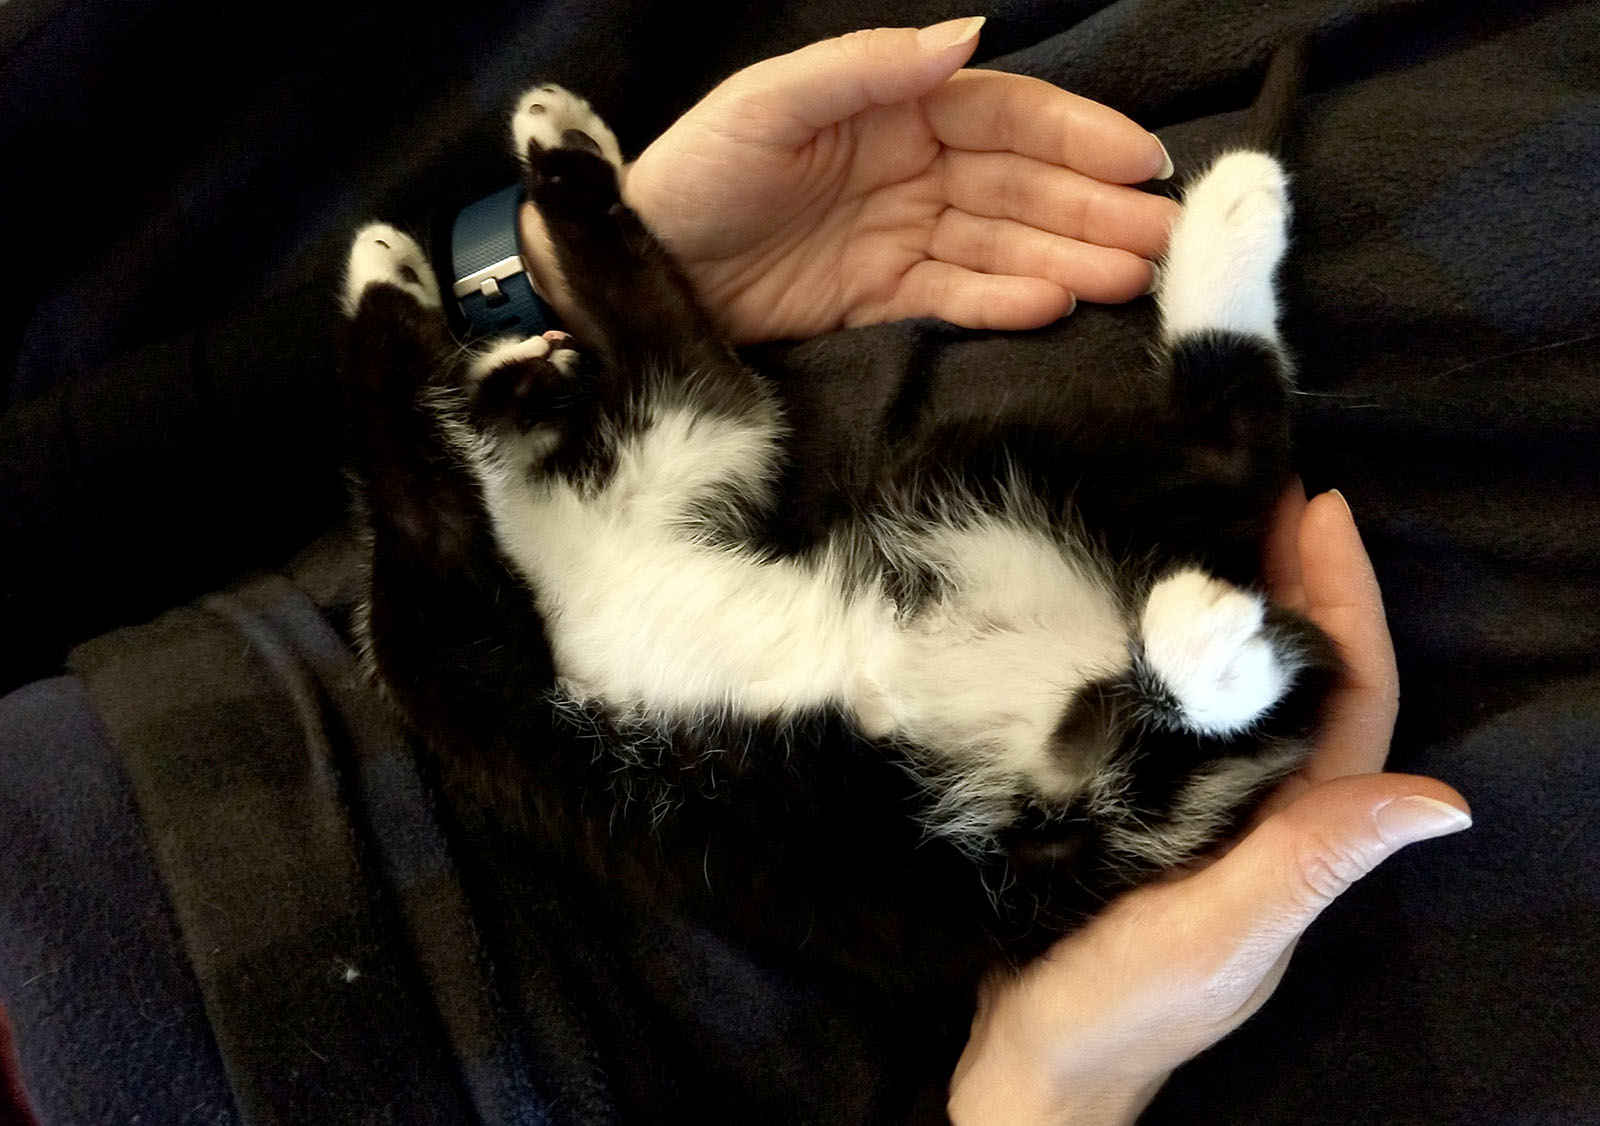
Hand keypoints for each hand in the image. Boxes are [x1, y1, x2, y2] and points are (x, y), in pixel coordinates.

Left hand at [523, 20, 1176, 343]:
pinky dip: (1004, 303)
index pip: (1005, 119)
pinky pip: (956, 299)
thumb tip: (968, 35)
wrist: (639, 268)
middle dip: (1094, 208)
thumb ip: (866, 71)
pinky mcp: (881, 301)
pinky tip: (1056, 305)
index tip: (1142, 161)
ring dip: (1070, 258)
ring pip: (1003, 246)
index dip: (1076, 137)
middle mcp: (910, 173)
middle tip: (1166, 239)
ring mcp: (900, 240)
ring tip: (1135, 279)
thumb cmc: (695, 173)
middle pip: (1021, 188)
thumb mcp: (769, 106)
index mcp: (892, 112)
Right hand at [946, 488, 1471, 1124]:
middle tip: (1262, 489)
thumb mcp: (1216, 932)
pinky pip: (1174, 713)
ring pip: (1241, 692)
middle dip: (1300, 583)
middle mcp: (1258, 810)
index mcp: (1294, 833)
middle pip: (1302, 681)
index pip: (1351, 701)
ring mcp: (1196, 808)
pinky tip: (1132, 606)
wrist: (1026, 1062)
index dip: (1346, 605)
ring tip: (1209, 520)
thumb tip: (1446, 801)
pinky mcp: (1132, 807)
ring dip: (1240, 607)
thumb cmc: (1117, 1004)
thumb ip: (1309, 862)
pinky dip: (1172, 652)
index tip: (1318, 510)